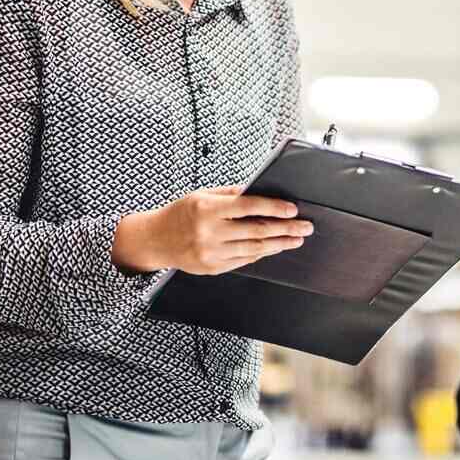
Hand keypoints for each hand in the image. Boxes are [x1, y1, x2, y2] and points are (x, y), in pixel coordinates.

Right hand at [112, 186, 311, 274]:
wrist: (155, 240)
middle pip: (256, 231)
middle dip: (286, 228)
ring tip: (296, 239)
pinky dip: (261, 254)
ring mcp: (211, 253)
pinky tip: (274, 248)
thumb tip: (260, 191)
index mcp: (207, 209)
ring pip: (254, 249)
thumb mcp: (202, 195)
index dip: (274, 208)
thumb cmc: (181, 213)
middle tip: (305, 226)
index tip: (293, 209)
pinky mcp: (212, 268)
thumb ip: (231, 194)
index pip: (249, 206)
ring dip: (279, 244)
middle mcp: (209, 232)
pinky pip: (243, 260)